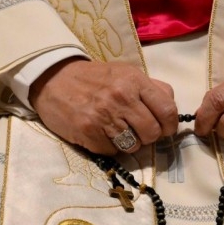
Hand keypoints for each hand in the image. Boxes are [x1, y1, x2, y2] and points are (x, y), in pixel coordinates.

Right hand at [29, 58, 178, 153]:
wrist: (53, 79)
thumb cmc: (94, 78)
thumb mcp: (125, 72)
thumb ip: (151, 88)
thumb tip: (171, 108)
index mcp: (135, 80)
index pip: (167, 111)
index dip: (169, 126)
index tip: (163, 129)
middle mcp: (122, 97)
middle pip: (153, 132)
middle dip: (149, 136)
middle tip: (138, 131)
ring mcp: (104, 116)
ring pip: (134, 146)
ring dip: (129, 143)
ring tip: (117, 131)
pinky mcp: (88, 132)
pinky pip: (112, 152)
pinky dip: (109, 147)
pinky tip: (101, 134)